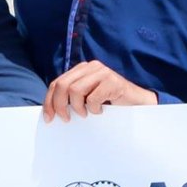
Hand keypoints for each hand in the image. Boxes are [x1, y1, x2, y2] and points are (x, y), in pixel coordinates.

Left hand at [42, 60, 157, 121]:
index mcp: (81, 69)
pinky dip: (94, 109)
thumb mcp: (86, 97)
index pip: (57, 83)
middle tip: (66, 119)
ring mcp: (102, 72)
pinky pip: (93, 98)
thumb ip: (72, 97)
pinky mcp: (112, 81)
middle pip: (63, 85)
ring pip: (75, 91)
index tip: (49, 118)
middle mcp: (90, 67)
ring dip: (78, 107)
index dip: (49, 101)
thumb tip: (50, 111)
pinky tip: (100, 111)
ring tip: (85, 114)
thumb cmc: (110, 101)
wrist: (137, 102)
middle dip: (59, 105)